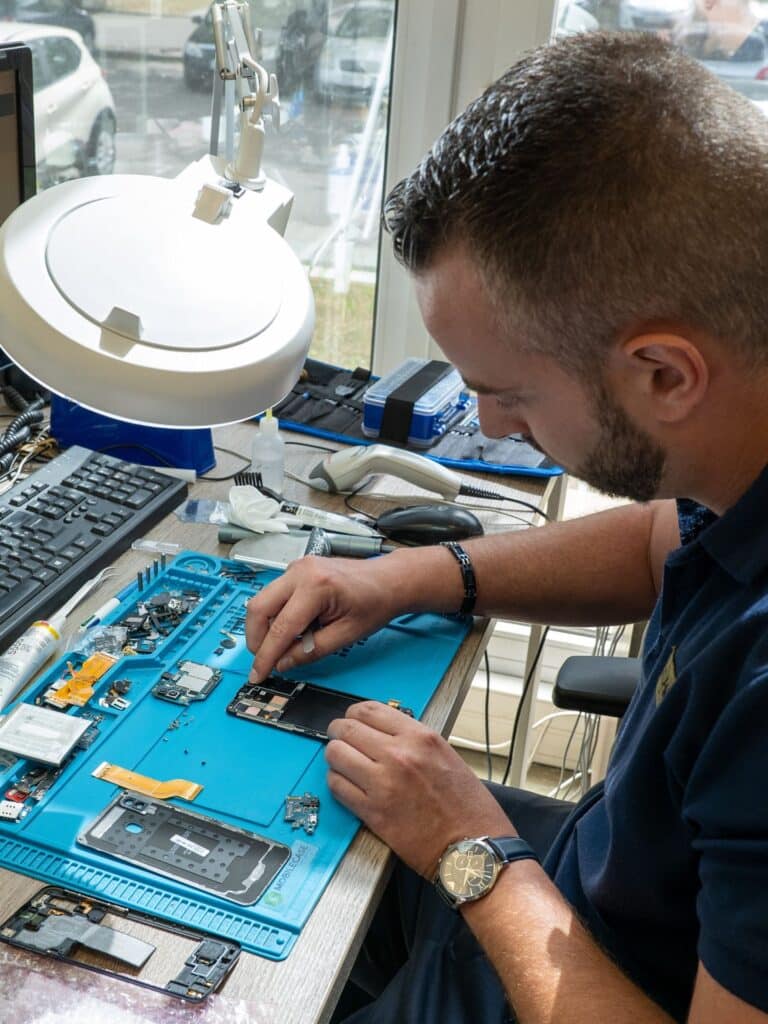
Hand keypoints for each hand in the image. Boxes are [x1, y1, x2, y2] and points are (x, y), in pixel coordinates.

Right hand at [246, 553, 412, 681]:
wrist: (389, 580)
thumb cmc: (376, 601)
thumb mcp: (346, 635)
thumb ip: (311, 651)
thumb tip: (283, 663)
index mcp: (316, 586)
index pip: (280, 628)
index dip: (266, 656)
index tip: (258, 674)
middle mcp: (301, 571)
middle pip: (258, 608)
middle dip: (257, 639)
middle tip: (266, 660)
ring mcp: (297, 567)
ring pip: (262, 600)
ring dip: (266, 627)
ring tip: (287, 644)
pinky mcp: (297, 570)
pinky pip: (274, 595)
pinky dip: (276, 615)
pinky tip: (295, 628)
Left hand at [326, 701, 515, 877]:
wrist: (473, 846)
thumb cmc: (466, 805)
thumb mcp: (445, 754)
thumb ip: (411, 739)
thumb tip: (380, 732)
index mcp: (420, 737)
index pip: (369, 710)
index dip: (354, 714)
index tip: (352, 720)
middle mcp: (399, 754)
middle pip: (346, 729)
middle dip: (338, 733)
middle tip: (340, 740)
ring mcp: (383, 783)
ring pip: (336, 755)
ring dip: (336, 758)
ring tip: (344, 765)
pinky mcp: (373, 812)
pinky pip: (337, 787)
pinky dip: (337, 783)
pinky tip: (348, 786)